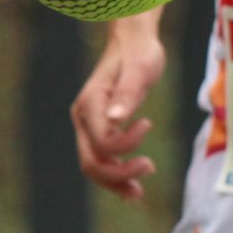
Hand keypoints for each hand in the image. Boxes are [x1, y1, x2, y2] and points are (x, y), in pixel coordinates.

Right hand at [71, 14, 167, 199]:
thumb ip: (128, 92)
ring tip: (138, 192)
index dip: (126, 144)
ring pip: (93, 165)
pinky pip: (100, 158)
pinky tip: (131, 185)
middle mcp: (83, 117)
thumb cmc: (139, 51)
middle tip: (149, 167)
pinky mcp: (98, 128)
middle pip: (90, 161)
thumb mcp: (141, 68)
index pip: (101, 141)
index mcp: (90, 103)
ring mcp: (88, 124)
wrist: (133, 40)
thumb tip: (117, 119)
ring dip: (114, 181)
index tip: (148, 122)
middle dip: (117, 174)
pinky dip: (114, 174)